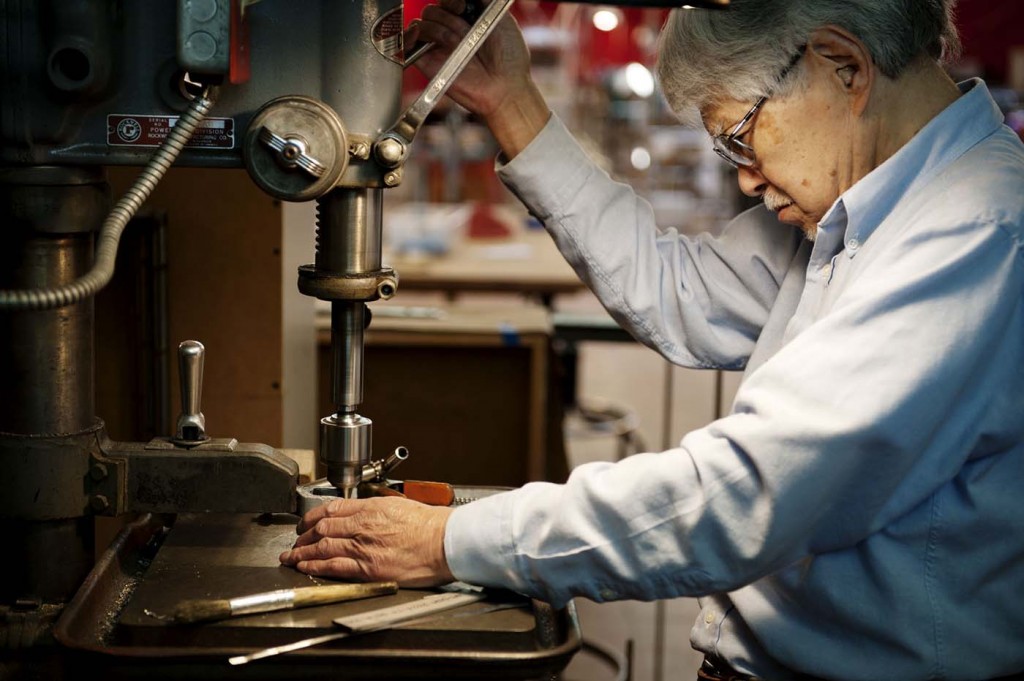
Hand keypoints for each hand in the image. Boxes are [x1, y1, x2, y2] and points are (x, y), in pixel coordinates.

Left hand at [279, 497, 455, 586]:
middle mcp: (362, 525)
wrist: (445, 542)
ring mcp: (363, 547)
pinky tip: (305, 567)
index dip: (312, 516)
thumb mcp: (399, 506)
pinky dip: (314, 566)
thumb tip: (361, 514)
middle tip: (294, 541)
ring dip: (301, 552)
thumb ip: (376, 510)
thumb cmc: (430, 525)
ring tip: (291, 557)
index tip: (305, 522)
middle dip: (302, 535)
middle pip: (321, 528)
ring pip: (321, 547)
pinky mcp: (367, 569)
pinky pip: (332, 566)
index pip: (332, 509)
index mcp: (371, 507)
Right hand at [407, 0, 549, 156]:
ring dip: (439, 30)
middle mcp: (449, 31)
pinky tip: (418, 35)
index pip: (446, 1)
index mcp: (465, 19)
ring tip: (456, 45)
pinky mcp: (426, 64)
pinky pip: (406, 46)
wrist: (505, 86)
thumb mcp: (503, 18)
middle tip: (463, 29)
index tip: (462, 5)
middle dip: (446, 16)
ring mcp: (437, 48)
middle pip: (431, 10)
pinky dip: (407, 37)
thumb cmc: (509, 56)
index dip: (450, 0)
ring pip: (420, 24)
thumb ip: (484, 0)